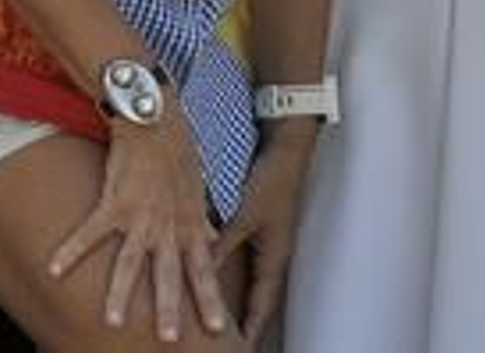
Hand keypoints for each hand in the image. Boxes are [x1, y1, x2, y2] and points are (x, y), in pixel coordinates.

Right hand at [49, 116, 231, 343]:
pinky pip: (91, 231)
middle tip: (169, 339)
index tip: (216, 329)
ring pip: (131, 261)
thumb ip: (202, 219)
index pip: (203, 269)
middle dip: (169, 308)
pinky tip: (54, 269)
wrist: (154, 118)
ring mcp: (141, 215)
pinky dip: (72, 250)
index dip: (209, 299)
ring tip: (114, 321)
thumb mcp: (198, 188)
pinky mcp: (114, 202)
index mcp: (188, 224)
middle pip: (169, 274)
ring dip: (122, 292)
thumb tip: (212, 238)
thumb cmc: (177, 151)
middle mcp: (167, 225)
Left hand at [215, 124, 316, 344]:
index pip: (262, 309)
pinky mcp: (257, 227)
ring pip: (248, 281)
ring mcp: (265, 243)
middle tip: (226, 345)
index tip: (239, 352)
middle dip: (243, 323)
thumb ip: (223, 243)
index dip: (250, 333)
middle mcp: (271, 256)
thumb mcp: (245, 217)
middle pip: (256, 301)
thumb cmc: (271, 183)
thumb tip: (198, 269)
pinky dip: (227, 269)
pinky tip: (210, 271)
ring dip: (235, 298)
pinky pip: (242, 259)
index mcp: (274, 260)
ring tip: (217, 318)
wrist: (286, 152)